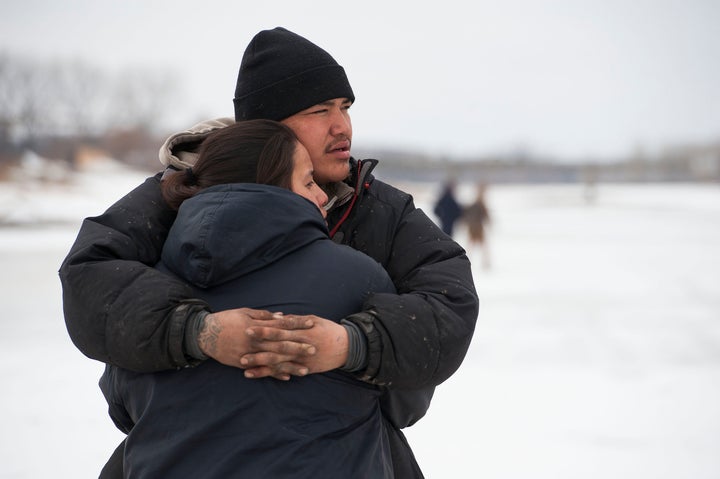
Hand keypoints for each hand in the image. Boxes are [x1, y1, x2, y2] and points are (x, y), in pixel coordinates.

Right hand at [198, 308, 315, 379]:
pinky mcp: (243, 364)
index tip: (312, 323)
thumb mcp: (244, 312)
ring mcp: (249, 353)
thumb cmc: (226, 319)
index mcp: (256, 325)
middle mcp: (254, 340)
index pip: (282, 323)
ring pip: (274, 361)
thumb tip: (282, 317)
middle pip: (280, 344)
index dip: (297, 323)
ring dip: (290, 365)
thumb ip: (264, 316)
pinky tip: (287, 377)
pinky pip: (262, 370)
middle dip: (298, 347)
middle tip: (314, 349)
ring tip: (306, 370)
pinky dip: (274, 374)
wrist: (204, 334)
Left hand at [240, 314, 348, 379]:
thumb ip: (295, 320)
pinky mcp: (304, 369)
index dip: (263, 330)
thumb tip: (278, 318)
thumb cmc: (329, 330)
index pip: (279, 330)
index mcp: (301, 331)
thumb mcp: (313, 320)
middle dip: (257, 350)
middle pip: (275, 348)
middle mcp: (300, 346)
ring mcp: (302, 359)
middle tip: (240, 352)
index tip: (248, 329)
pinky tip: (260, 375)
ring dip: (261, 365)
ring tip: (244, 366)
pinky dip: (273, 375)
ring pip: (278, 363)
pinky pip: (286, 372)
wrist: (347, 347)